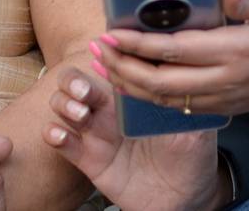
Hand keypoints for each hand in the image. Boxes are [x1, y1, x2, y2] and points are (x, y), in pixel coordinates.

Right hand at [42, 66, 221, 210]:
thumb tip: (182, 75)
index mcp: (133, 96)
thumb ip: (185, 103)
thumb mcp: (195, 126)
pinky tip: (61, 135)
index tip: (99, 53)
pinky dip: (54, 134)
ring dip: (63, 104)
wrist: (185, 199)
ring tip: (81, 116)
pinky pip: (62, 142)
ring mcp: (97, 133)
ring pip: (63, 105)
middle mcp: (110, 110)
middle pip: (76, 81)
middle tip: (84, 92)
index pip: (110, 67)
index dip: (101, 59)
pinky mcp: (88, 159)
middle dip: (73, 81)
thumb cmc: (192, 157)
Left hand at [96, 0, 248, 116]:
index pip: (175, 50)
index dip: (139, 44)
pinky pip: (180, 107)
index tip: (112, 33)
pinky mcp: (224, 107)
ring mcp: (223, 98)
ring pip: (166, 99)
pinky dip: (151, 97)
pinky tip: (133, 82)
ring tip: (105, 66)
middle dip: (123, 67)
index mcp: (234, 52)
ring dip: (131, 85)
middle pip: (161, 82)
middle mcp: (225, 80)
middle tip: (97, 49)